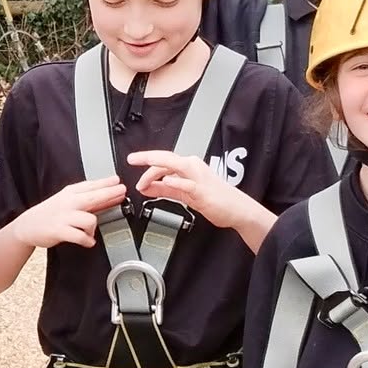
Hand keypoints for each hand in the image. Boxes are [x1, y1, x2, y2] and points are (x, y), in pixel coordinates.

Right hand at [10, 176, 124, 250]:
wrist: (28, 226)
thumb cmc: (50, 213)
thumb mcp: (68, 201)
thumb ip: (89, 200)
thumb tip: (111, 197)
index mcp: (70, 193)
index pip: (91, 185)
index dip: (106, 183)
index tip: (118, 181)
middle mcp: (68, 202)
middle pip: (93, 197)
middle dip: (109, 193)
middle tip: (122, 192)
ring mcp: (64, 216)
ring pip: (90, 219)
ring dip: (93, 228)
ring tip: (89, 233)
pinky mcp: (60, 230)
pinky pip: (81, 236)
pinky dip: (87, 240)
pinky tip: (88, 241)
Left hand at [129, 149, 260, 234]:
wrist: (236, 209)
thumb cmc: (214, 199)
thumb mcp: (183, 193)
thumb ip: (165, 189)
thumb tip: (146, 187)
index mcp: (188, 167)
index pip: (163, 160)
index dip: (146, 159)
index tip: (132, 160)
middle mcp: (193, 167)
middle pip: (166, 159)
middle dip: (147, 158)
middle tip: (132, 160)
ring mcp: (198, 177)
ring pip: (175, 165)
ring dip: (156, 169)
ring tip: (142, 178)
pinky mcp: (203, 190)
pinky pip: (188, 183)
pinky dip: (176, 181)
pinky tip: (166, 181)